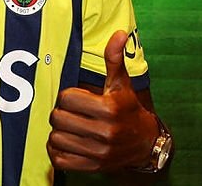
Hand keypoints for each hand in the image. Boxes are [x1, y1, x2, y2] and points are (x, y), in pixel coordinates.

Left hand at [47, 30, 158, 172]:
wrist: (145, 142)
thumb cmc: (128, 108)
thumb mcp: (122, 84)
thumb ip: (114, 59)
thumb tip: (118, 33)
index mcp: (110, 108)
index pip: (66, 98)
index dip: (68, 96)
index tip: (77, 98)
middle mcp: (105, 132)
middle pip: (58, 118)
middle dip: (61, 113)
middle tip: (70, 113)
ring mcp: (98, 152)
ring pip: (56, 138)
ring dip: (58, 132)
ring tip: (69, 127)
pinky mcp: (92, 167)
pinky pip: (59, 159)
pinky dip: (57, 151)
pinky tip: (67, 142)